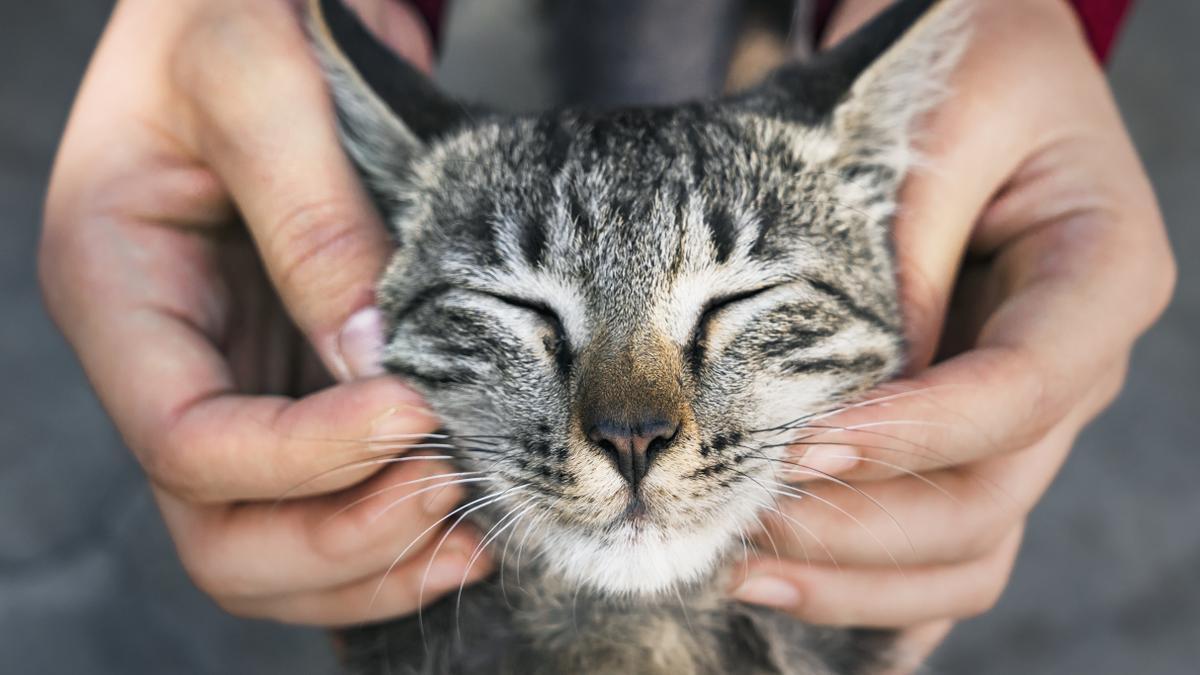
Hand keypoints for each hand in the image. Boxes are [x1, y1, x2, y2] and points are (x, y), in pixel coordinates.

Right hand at [40, 0, 489, 624]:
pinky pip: (328, 500)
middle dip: (337, 538)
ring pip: (271, 542)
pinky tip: (467, 520)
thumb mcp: (256, 76)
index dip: (303, 458)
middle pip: (219, 530)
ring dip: (371, 560)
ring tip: (473, 527)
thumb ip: (308, 215)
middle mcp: (168, 360)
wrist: (255, 0)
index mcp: (117, 290)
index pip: (187, 440)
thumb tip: (373, 360)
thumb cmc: (231, 7)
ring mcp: (235, 382)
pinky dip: (393, 533)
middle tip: (451, 492)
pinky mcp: (297, 383)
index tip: (418, 413)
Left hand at [730, 0, 1174, 667]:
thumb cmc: (969, 69)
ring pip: (967, 544)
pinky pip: (943, 540)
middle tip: (745, 518)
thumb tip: (847, 399)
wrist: (975, 65)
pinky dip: (873, 581)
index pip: (1023, 388)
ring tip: (739, 568)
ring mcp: (1025, 412)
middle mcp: (1075, 364)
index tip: (804, 445)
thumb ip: (904, 256)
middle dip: (863, 524)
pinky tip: (787, 580)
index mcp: (1102, 276)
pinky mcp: (969, 432)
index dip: (916, 434)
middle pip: (989, 495)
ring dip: (858, 576)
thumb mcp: (943, 121)